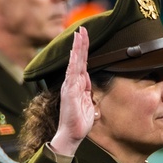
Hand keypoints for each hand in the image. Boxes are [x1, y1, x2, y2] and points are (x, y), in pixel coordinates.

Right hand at [50, 27, 94, 156]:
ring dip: (77, 49)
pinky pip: (72, 74)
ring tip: (79, 34)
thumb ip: (89, 95)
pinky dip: (74, 63)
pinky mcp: (70, 92)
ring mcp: (70, 86)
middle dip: (81, 43)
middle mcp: (72, 83)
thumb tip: (91, 90)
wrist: (71, 134)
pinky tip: (75, 53)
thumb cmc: (80, 122)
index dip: (84, 50)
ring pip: (75, 63)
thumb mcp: (89, 105)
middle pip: (78, 59)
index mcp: (79, 85)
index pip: (82, 64)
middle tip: (83, 28)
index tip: (86, 37)